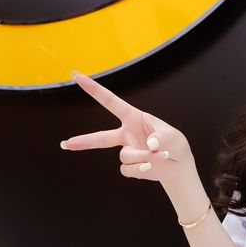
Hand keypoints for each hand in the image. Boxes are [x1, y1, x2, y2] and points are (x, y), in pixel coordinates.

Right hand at [59, 71, 193, 184]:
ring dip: (145, 158)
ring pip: (126, 156)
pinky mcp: (130, 167)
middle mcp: (126, 134)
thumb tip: (152, 145)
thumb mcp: (173, 137)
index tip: (77, 76)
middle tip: (67, 144)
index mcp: (133, 118)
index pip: (110, 102)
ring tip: (160, 156)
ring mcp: (127, 151)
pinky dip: (143, 169)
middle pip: (101, 137)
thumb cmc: (174, 144)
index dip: (94, 89)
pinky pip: (129, 169)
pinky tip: (152, 167)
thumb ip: (162, 138)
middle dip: (84, 141)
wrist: (178, 166)